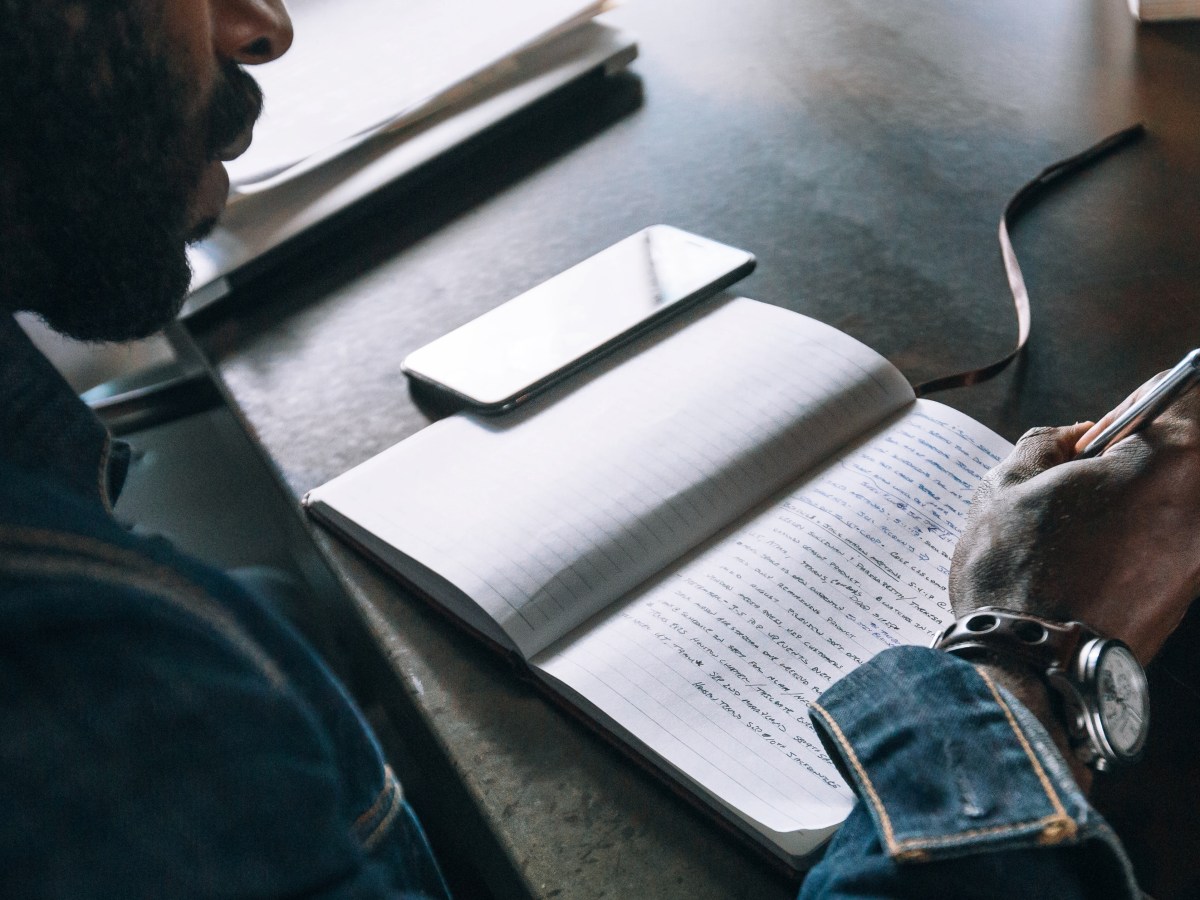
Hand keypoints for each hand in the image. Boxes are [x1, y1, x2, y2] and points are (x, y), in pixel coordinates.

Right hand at [950, 377, 1199, 665]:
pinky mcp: (1191, 592)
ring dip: (1146, 494)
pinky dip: (1147, 532)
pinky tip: (1097, 551)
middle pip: (1192, 451)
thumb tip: (1073, 439)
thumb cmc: (1015, 573)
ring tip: (1089, 515)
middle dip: (1148, 450)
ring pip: (1184, 498)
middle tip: (1096, 466)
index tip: (1111, 421)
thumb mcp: (1005, 485)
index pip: (1191, 393)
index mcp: (1168, 461)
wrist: (1031, 669)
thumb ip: (1046, 444)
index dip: (1147, 398)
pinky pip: (1179, 538)